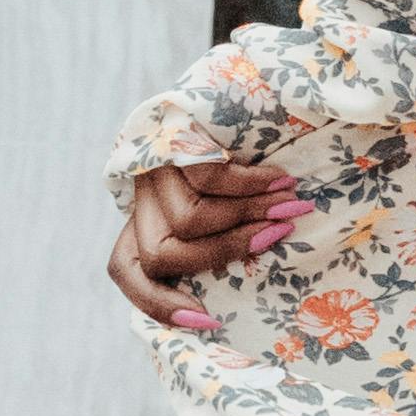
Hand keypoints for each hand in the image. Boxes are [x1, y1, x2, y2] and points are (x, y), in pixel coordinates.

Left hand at [109, 154, 300, 332]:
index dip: (161, 305)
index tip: (209, 322)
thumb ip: (219, 241)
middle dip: (226, 252)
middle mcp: (139, 199)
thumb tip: (248, 281)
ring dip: (248, 217)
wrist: (237, 93)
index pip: (127, 271)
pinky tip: (281, 182)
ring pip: (188, 222)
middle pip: (162, 256)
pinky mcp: (171, 143)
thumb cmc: (240, 161)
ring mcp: (152, 170)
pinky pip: (210, 180)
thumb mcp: (222, 209)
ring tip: (288, 205)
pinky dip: (252, 187)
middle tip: (278, 236)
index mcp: (144, 222)